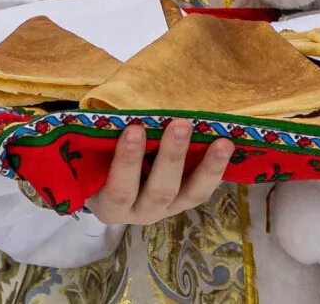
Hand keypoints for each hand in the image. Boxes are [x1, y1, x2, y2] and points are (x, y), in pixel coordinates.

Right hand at [88, 120, 234, 225]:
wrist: (108, 181)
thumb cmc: (97, 161)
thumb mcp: (92, 157)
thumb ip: (101, 140)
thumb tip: (116, 106)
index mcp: (110, 205)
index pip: (118, 189)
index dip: (127, 161)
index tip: (133, 129)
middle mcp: (140, 212)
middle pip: (159, 191)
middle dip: (171, 157)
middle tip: (181, 124)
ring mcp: (167, 209)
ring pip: (190, 194)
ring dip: (207, 167)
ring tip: (222, 142)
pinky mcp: (186, 201)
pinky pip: (204, 189)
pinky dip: (217, 169)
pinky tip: (228, 147)